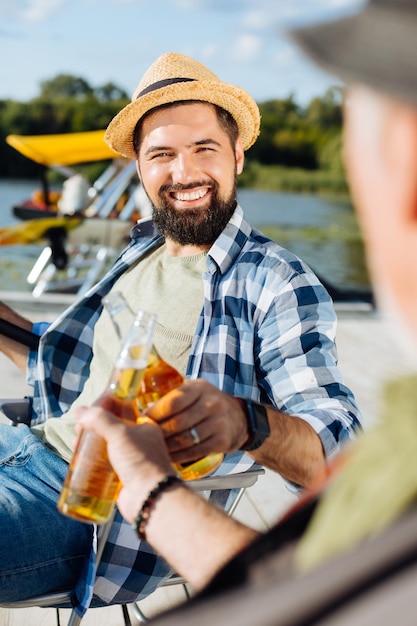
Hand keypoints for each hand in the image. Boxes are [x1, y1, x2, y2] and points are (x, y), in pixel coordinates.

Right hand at [74, 406, 173, 522]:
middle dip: (92, 428)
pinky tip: (80, 461)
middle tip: (78, 430)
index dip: (103, 409)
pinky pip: (104, 465)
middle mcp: (139, 442)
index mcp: (144, 427)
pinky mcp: (122, 477)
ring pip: (105, 448)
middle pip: (110, 429)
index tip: (87, 411)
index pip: (121, 410)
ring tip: (75, 445)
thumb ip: (100, 420)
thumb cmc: (141, 462)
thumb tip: (80, 411)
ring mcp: (131, 460)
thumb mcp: (120, 434)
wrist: (150, 498)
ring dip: (89, 444)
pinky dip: (92, 462)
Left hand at [142, 379, 248, 463]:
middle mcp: (212, 404)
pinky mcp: (223, 441)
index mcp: (200, 388)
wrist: (239, 418)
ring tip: (154, 448)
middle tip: (145, 438)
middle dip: (158, 432)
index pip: (174, 401)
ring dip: (166, 446)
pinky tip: (169, 456)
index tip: (142, 420)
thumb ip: (174, 397)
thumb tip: (143, 410)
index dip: (156, 413)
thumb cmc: (207, 404)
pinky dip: (179, 456)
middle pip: (178, 422)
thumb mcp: (195, 391)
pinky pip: (195, 451)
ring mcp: (219, 423)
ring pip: (185, 439)